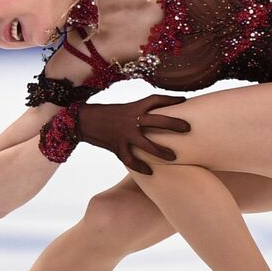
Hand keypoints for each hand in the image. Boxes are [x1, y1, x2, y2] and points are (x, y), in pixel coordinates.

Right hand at [77, 95, 191, 175]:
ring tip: (174, 157)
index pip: (155, 100)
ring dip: (161, 151)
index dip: (170, 99)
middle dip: (173, 124)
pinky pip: (131, 160)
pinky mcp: (117, 147)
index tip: (184, 100)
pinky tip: (151, 171)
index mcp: (133, 107)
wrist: (84, 121)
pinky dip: (141, 167)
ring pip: (146, 144)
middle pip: (157, 120)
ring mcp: (124, 134)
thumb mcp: (124, 110)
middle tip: (188, 128)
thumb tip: (158, 117)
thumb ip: (140, 113)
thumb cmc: (106, 114)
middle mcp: (130, 120)